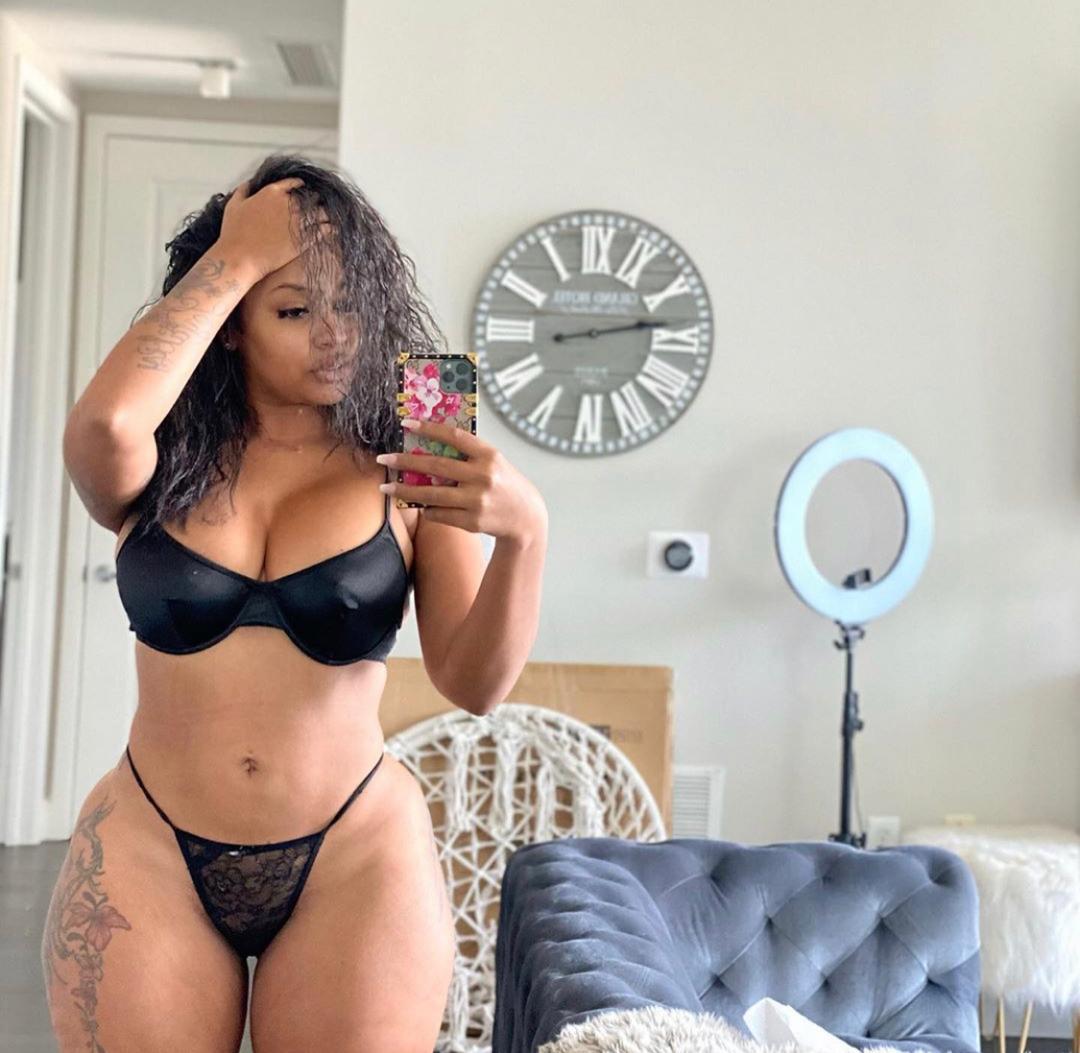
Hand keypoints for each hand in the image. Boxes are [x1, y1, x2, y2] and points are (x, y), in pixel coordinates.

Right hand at [215, 177, 333, 281]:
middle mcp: (288, 204)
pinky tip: (335, 230)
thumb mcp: (233, 205)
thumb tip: (249, 183)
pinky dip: (332, 229)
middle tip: (319, 208)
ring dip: (327, 215)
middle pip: (312, 198)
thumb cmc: (234, 234)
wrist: (241, 258)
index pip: (294, 184)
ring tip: (331, 219)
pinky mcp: (306, 239)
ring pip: (323, 212)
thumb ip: (243, 190)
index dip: (301, 188)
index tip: (305, 192)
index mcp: (272, 193)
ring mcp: (299, 221)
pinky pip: (327, 230)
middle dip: (316, 202)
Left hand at [375, 419, 547, 546]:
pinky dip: (426, 509)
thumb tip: (428, 445)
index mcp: (488, 455)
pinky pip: (439, 514)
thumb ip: (468, 455)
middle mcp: (483, 476)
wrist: (525, 517)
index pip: (455, 436)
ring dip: (405, 491)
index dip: (429, 428)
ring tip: (386, 488)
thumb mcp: (493, 463)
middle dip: (405, 462)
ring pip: (431, 495)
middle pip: (436, 467)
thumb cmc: (504, 484)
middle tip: (384, 459)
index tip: (406, 423)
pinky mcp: (472, 521)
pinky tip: (416, 505)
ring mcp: (477, 500)